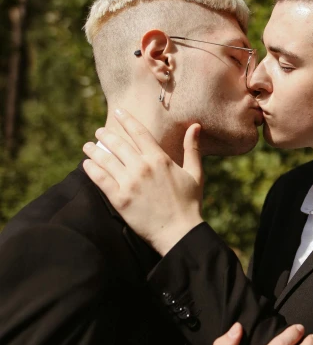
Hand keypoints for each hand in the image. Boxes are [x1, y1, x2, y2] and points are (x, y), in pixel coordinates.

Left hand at [82, 109, 203, 254]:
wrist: (179, 232)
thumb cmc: (190, 203)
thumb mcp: (195, 173)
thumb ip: (192, 148)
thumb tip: (194, 126)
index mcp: (160, 159)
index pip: (139, 132)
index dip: (126, 120)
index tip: (117, 112)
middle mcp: (142, 167)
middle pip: (118, 144)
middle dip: (106, 135)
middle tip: (99, 131)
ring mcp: (129, 183)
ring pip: (106, 160)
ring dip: (94, 150)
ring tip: (87, 146)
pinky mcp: (120, 199)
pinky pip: (100, 179)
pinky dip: (91, 169)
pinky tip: (86, 164)